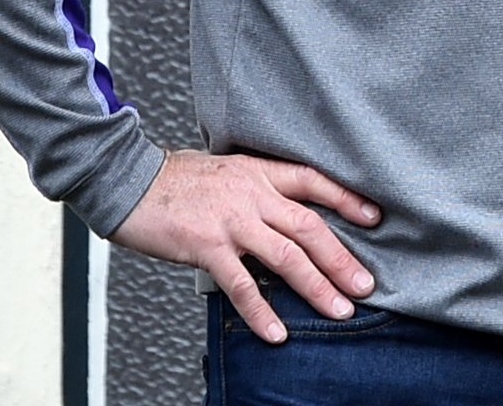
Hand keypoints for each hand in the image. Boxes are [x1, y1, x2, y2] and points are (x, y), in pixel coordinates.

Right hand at [111, 149, 383, 342]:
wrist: (128, 180)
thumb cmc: (174, 180)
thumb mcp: (223, 170)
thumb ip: (253, 187)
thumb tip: (279, 211)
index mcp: (256, 172)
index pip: (312, 181)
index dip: (346, 198)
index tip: (375, 218)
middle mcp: (250, 194)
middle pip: (309, 226)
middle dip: (341, 258)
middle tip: (365, 285)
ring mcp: (230, 220)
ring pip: (286, 257)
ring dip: (316, 287)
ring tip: (339, 310)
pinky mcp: (207, 246)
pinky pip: (242, 284)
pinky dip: (262, 311)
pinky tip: (277, 332)